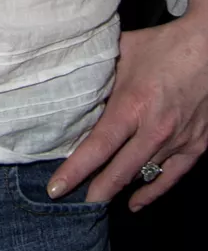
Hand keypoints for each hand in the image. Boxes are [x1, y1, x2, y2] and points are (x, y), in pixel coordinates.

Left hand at [47, 6, 207, 210]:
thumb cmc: (163, 46)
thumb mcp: (122, 53)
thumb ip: (100, 75)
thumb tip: (74, 87)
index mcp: (133, 104)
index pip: (99, 147)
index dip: (76, 171)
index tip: (56, 188)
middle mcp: (156, 129)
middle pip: (120, 171)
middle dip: (95, 191)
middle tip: (72, 203)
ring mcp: (178, 140)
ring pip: (143, 175)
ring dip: (120, 188)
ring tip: (97, 198)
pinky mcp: (196, 145)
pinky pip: (172, 176)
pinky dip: (153, 192)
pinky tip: (136, 203)